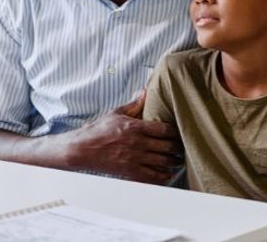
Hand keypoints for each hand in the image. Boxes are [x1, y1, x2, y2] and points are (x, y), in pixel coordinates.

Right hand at [63, 92, 181, 183]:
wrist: (83, 149)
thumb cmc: (99, 130)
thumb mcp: (116, 113)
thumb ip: (134, 104)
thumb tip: (145, 90)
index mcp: (135, 127)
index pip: (164, 130)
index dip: (176, 132)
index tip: (179, 132)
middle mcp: (137, 144)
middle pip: (168, 147)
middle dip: (178, 148)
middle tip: (182, 147)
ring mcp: (135, 159)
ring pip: (164, 162)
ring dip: (174, 162)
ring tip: (178, 160)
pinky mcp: (131, 172)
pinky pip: (154, 177)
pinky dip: (164, 176)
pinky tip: (167, 173)